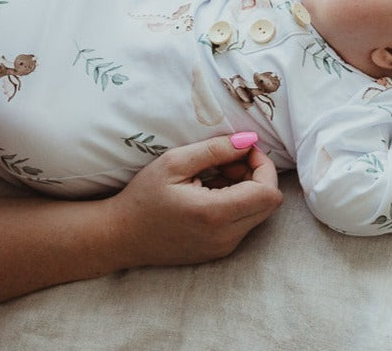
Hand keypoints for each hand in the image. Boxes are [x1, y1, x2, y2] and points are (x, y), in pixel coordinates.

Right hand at [106, 135, 282, 266]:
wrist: (122, 236)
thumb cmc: (144, 196)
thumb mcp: (175, 162)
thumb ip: (215, 150)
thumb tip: (249, 140)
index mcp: (215, 214)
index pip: (268, 192)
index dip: (262, 165)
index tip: (241, 150)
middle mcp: (225, 237)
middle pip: (269, 203)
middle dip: (257, 175)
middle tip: (227, 162)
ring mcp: (224, 248)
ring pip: (258, 213)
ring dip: (247, 188)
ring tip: (214, 175)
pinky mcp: (220, 251)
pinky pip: (244, 223)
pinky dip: (237, 202)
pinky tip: (210, 191)